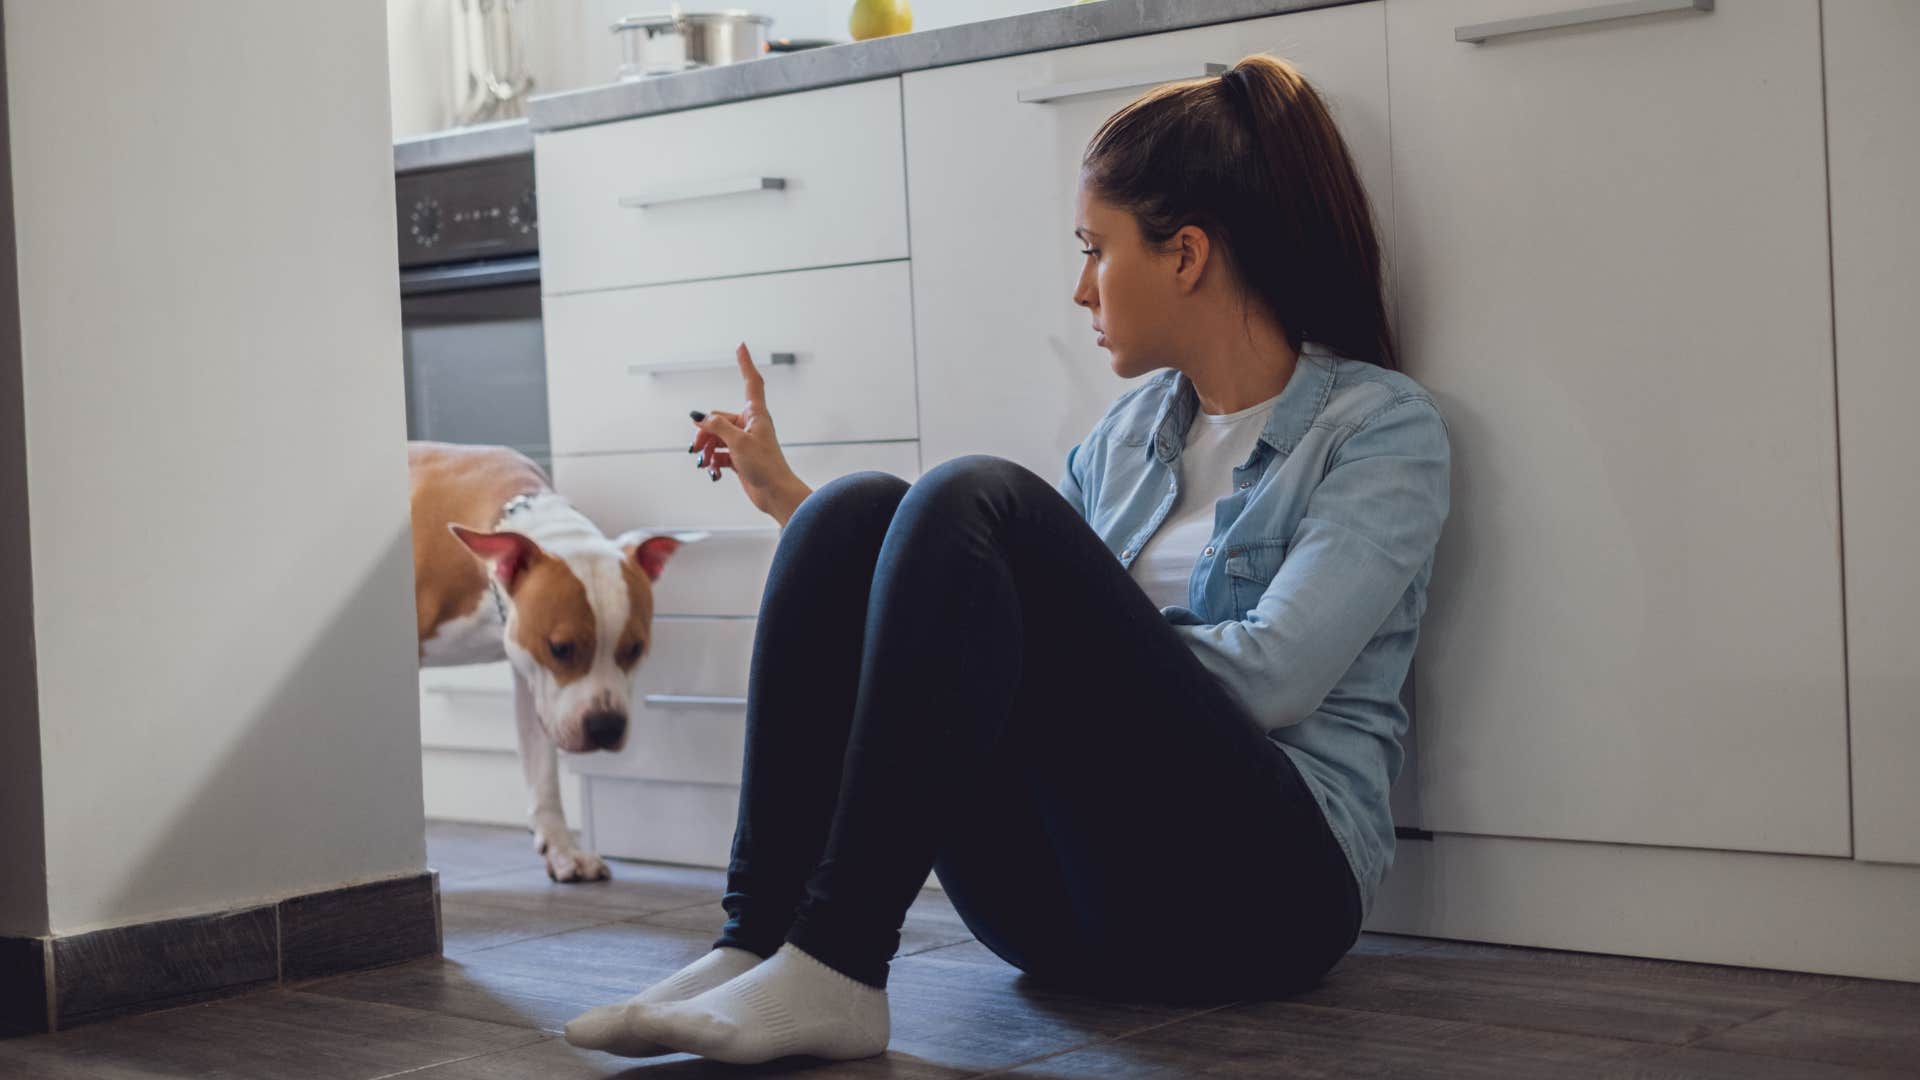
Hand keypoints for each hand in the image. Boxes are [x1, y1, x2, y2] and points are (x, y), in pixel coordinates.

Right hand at [689, 344, 812, 525]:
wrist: (775, 494)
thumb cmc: (765, 466)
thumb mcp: (737, 442)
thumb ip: (717, 426)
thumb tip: (699, 418)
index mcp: (756, 414)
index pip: (751, 381)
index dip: (745, 363)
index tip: (741, 346)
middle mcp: (750, 425)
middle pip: (719, 419)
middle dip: (705, 433)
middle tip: (696, 448)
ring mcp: (744, 441)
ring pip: (716, 437)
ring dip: (707, 449)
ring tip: (703, 463)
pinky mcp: (740, 457)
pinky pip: (719, 453)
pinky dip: (713, 461)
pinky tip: (712, 471)